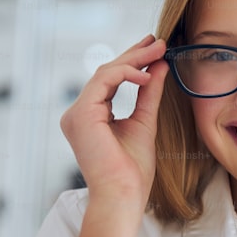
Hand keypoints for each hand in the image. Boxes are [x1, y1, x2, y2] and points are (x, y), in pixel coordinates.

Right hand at [59, 35, 168, 203]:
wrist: (123, 195)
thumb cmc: (132, 171)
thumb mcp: (144, 122)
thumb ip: (149, 94)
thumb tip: (160, 67)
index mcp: (91, 116)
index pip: (111, 80)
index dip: (132, 61)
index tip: (154, 48)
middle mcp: (79, 113)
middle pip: (107, 73)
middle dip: (134, 54)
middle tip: (158, 41)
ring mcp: (76, 114)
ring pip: (105, 73)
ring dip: (134, 59)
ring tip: (158, 50)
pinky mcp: (81, 115)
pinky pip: (103, 82)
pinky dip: (126, 73)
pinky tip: (147, 74)